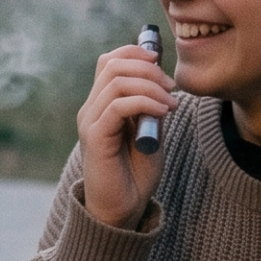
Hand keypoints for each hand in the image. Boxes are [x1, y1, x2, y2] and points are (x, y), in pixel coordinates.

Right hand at [75, 42, 175, 228]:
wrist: (123, 209)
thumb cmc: (135, 173)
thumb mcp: (150, 132)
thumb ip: (150, 107)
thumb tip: (162, 80)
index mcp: (101, 104)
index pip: (109, 61)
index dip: (134, 51)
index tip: (161, 61)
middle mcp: (91, 109)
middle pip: (112, 64)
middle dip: (147, 67)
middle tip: (170, 86)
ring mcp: (90, 121)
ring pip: (116, 81)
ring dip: (150, 86)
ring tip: (170, 103)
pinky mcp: (94, 137)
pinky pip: (118, 106)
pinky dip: (145, 102)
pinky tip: (162, 112)